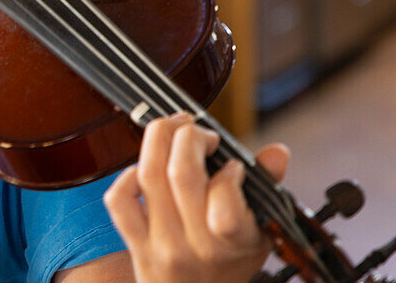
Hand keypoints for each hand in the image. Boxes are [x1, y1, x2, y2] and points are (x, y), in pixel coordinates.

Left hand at [104, 112, 289, 282]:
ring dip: (159, 139)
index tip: (233, 167)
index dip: (230, 172)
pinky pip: (119, 200)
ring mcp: (161, 244)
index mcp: (232, 244)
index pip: (225, 200)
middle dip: (190, 136)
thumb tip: (276, 152)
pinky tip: (144, 167)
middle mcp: (194, 245)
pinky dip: (127, 174)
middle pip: (181, 173)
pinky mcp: (134, 242)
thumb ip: (267, 189)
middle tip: (200, 132)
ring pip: (149, 175)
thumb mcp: (260, 234)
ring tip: (174, 130)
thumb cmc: (228, 265)